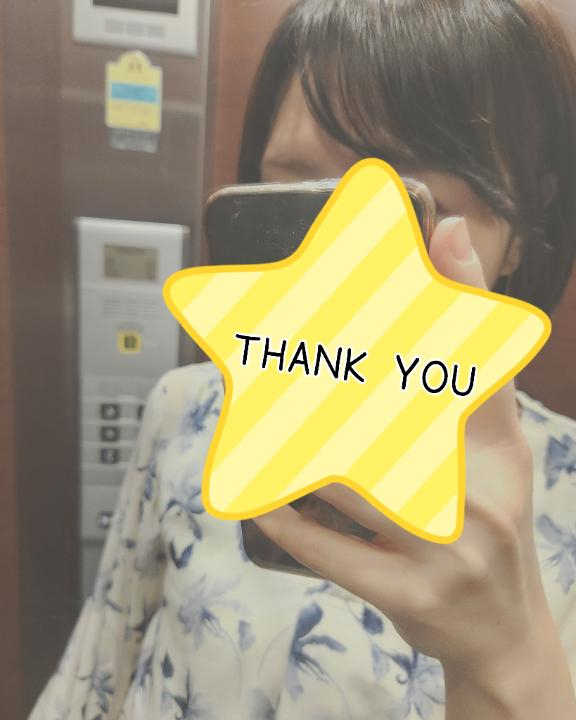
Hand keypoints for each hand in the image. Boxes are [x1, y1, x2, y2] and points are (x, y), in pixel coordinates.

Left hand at [252, 217, 573, 709]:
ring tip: (248, 414)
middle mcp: (480, 493)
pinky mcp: (410, 595)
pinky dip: (289, 521)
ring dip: (289, 447)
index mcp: (501, 449)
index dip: (459, 292)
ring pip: (349, 481)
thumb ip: (472, 381)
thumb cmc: (489, 524)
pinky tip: (258, 499)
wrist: (501, 629)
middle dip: (323, 373)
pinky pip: (333, 551)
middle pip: (390, 414)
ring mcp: (446, 550)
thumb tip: (446, 302)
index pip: (479, 360)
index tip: (433, 228)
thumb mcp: (497, 453)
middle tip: (262, 346)